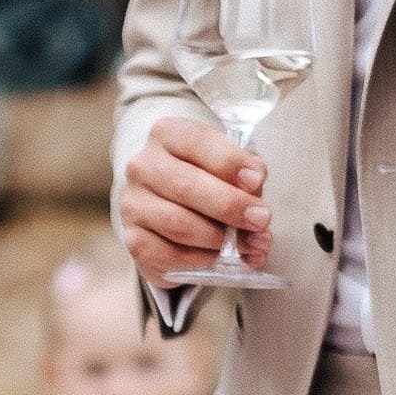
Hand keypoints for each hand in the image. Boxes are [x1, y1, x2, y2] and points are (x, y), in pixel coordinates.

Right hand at [120, 114, 270, 290]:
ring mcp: (134, 205)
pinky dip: (200, 259)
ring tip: (249, 243)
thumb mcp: (226, 164)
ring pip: (178, 224)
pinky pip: (168, 255)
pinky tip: (220, 259)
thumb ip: (243, 175)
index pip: (198, 143)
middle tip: (261, 219)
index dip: (230, 162)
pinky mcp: (134, 240)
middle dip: (230, 205)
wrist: (170, 204)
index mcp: (167, 135)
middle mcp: (143, 166)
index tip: (257, 180)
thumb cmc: (205, 178)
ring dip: (220, 239)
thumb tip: (255, 201)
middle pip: (187, 186)